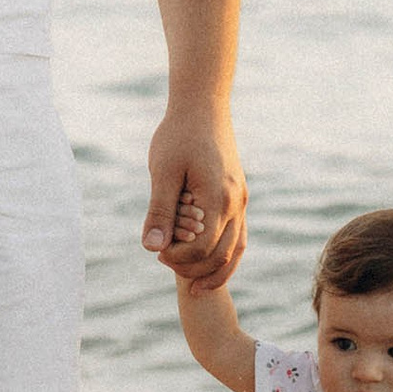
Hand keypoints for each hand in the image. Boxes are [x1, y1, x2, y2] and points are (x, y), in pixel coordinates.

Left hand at [144, 109, 245, 292]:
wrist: (203, 106)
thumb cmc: (178, 135)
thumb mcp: (162, 172)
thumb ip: (159, 211)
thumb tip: (151, 248)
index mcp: (218, 199)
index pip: (202, 249)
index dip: (178, 259)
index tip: (156, 252)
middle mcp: (236, 204)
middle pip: (221, 255)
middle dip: (193, 269)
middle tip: (165, 265)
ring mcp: (241, 201)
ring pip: (235, 250)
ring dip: (214, 270)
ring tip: (192, 285)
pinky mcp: (238, 197)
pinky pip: (238, 236)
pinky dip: (223, 254)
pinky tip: (204, 258)